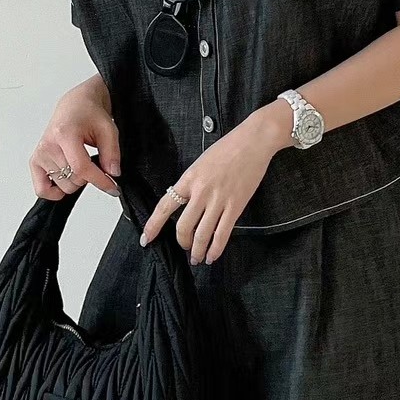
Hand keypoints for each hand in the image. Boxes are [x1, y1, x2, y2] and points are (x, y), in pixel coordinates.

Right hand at [29, 76, 120, 200]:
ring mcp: (40, 154)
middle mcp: (48, 144)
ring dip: (76, 181)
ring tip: (80, 163)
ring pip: (63, 186)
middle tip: (94, 162)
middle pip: (73, 180)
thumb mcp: (108, 129)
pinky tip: (66, 180)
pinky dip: (55, 191)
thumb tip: (112, 174)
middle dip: (90, 176)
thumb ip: (112, 153)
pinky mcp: (35, 161)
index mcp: (64, 133)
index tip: (112, 187)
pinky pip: (42, 189)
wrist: (75, 105)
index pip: (81, 168)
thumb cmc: (88, 113)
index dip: (100, 181)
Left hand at [139, 108, 287, 265]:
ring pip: (202, 234)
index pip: (164, 206)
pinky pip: (222, 234)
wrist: (253, 142)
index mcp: (189, 179)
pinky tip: (212, 256)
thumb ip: (191, 183)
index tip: (146, 238)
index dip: (153, 226)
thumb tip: (183, 202)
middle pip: (183, 226)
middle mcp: (201, 192)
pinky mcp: (235, 206)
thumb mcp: (200, 163)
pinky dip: (216, 249)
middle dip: (182, 242)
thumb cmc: (228, 148)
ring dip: (198, 250)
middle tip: (184, 248)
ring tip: (197, 258)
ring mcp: (219, 200)